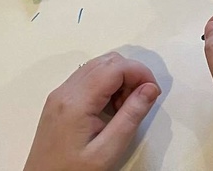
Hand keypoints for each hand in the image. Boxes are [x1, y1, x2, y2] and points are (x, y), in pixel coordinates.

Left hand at [23, 52, 159, 170]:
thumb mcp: (108, 150)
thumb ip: (131, 116)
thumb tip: (150, 88)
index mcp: (76, 102)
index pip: (115, 67)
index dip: (140, 73)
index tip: (153, 92)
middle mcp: (64, 92)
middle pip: (107, 61)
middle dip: (131, 74)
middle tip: (139, 101)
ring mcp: (59, 95)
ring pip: (98, 66)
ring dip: (119, 79)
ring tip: (124, 107)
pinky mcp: (59, 101)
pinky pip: (88, 78)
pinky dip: (106, 85)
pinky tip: (110, 108)